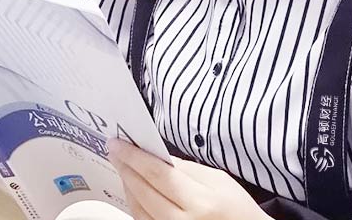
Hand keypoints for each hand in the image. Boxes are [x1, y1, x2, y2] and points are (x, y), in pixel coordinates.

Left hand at [108, 139, 269, 219]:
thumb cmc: (237, 208)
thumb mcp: (217, 180)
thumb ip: (184, 168)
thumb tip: (155, 156)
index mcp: (199, 202)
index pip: (157, 173)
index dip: (133, 156)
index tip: (117, 144)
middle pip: (142, 191)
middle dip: (125, 167)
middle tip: (114, 150)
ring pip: (137, 208)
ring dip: (126, 184)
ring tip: (122, 165)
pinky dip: (134, 202)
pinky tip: (133, 188)